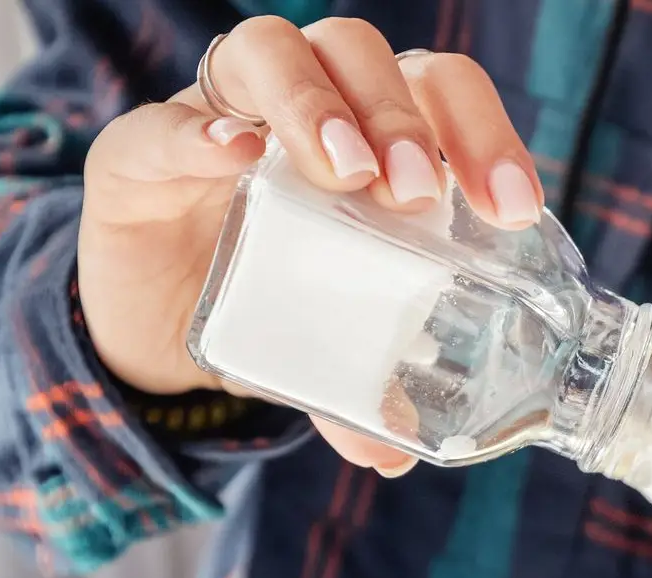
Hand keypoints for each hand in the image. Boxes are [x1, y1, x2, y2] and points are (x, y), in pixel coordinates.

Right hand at [76, 16, 543, 473]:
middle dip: (401, 115)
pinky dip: (202, 132)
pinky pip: (163, 121)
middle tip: (418, 195)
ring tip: (346, 174)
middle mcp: (301, 102)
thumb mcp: (327, 344)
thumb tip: (393, 455)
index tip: (515, 208)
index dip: (486, 131)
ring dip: (317, 104)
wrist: (149, 321)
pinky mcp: (136, 151)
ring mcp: (216, 115)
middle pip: (360, 52)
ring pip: (270, 50)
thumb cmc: (267, 302)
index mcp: (372, 132)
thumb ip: (358, 388)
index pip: (440, 89)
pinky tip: (234, 158)